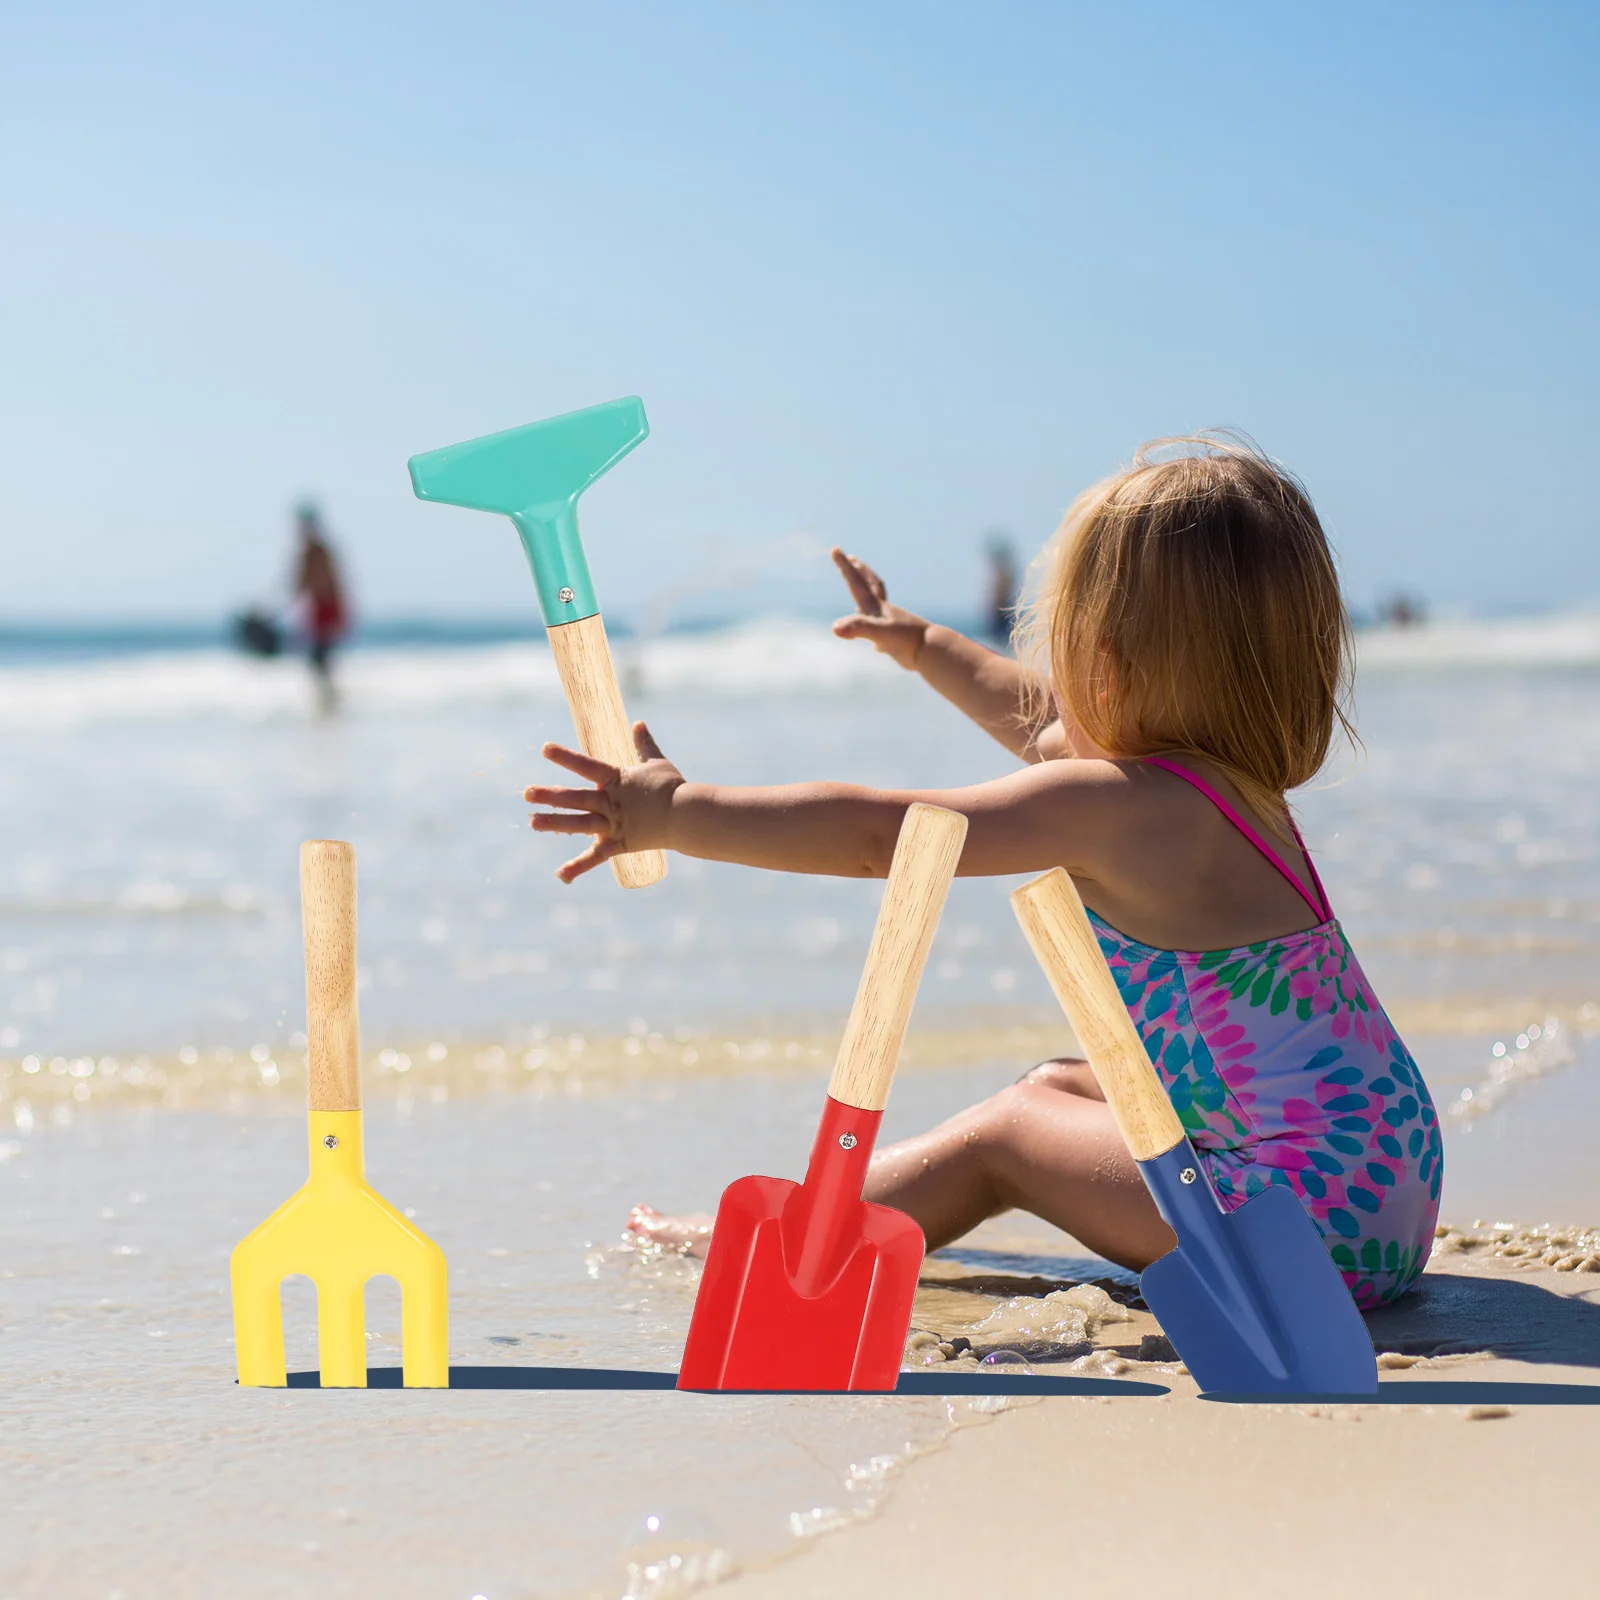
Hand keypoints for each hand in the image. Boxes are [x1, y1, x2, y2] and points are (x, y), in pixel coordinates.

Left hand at [523, 722, 683, 882]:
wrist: (687, 816)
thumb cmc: (673, 787)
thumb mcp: (657, 762)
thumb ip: (644, 744)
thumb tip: (638, 723)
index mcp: (616, 780)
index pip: (586, 766)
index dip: (565, 758)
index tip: (545, 750)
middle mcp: (610, 802)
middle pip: (575, 798)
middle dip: (550, 796)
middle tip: (526, 793)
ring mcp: (613, 824)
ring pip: (579, 824)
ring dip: (554, 823)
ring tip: (532, 822)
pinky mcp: (619, 843)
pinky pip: (596, 857)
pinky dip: (578, 866)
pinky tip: (560, 875)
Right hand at [830, 547, 928, 670]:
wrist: (931, 651)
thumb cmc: (906, 641)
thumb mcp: (879, 634)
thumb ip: (858, 627)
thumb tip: (835, 628)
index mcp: (875, 607)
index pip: (856, 582)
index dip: (844, 566)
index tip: (835, 549)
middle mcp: (881, 611)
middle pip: (869, 585)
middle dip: (858, 571)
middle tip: (850, 558)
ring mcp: (889, 623)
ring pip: (876, 602)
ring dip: (869, 590)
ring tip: (861, 586)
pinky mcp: (894, 637)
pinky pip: (881, 626)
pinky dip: (874, 624)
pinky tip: (873, 637)